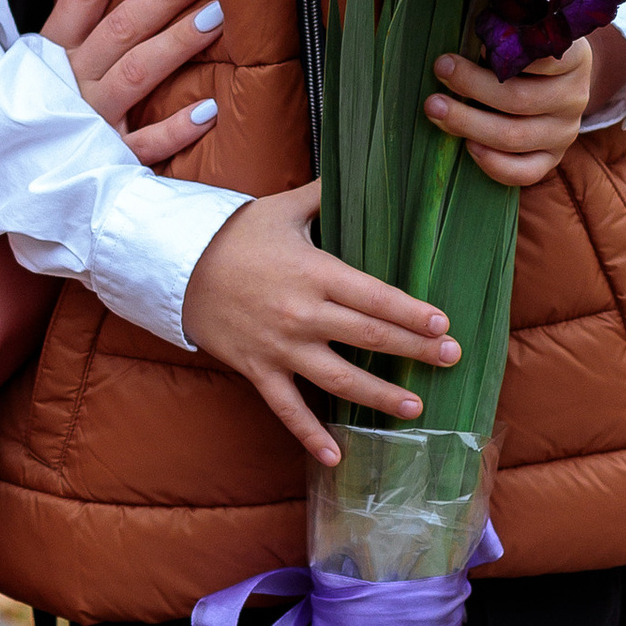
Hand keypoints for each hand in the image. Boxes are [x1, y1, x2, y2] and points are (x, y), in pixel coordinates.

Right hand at [42, 0, 224, 166]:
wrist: (7, 179)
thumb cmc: (36, 111)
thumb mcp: (41, 65)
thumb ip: (76, 28)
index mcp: (52, 54)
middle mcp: (70, 83)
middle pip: (120, 29)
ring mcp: (88, 122)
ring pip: (136, 75)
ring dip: (176, 43)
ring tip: (216, 15)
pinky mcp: (105, 161)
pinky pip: (144, 146)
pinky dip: (175, 130)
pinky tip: (209, 110)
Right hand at [182, 184, 459, 466]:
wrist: (175, 265)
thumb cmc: (234, 234)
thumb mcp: (283, 208)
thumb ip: (326, 194)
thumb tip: (360, 168)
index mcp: (315, 272)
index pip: (376, 296)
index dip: (413, 313)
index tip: (444, 324)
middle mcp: (302, 313)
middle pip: (369, 337)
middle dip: (415, 350)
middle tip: (450, 359)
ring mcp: (280, 347)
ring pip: (339, 379)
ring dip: (379, 396)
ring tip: (415, 408)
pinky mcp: (258, 370)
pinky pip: (288, 409)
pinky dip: (311, 436)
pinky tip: (337, 457)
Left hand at [425, 28, 625, 185]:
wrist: (556, 83)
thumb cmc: (529, 53)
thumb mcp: (526, 34)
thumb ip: (505, 35)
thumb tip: (462, 45)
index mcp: (575, 59)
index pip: (544, 57)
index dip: (503, 52)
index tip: (470, 42)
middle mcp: (575, 96)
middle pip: (520, 99)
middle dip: (472, 86)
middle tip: (440, 71)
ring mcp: (566, 131)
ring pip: (516, 136)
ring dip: (469, 123)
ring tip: (435, 108)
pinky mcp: (553, 158)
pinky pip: (525, 172)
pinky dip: (494, 163)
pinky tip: (468, 146)